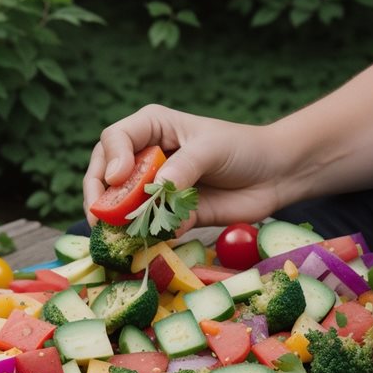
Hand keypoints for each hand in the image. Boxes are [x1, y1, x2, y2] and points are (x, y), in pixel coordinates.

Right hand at [82, 105, 283, 230]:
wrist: (273, 177)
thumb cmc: (242, 148)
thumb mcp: (210, 148)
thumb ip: (183, 167)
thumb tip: (156, 190)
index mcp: (151, 128)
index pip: (115, 139)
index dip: (111, 159)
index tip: (118, 178)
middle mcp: (146, 157)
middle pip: (105, 174)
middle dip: (99, 196)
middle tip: (100, 217)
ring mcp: (154, 189)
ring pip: (121, 205)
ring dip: (116, 222)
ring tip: (117, 235)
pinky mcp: (168, 216)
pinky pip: (147, 228)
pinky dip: (141, 237)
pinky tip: (142, 244)